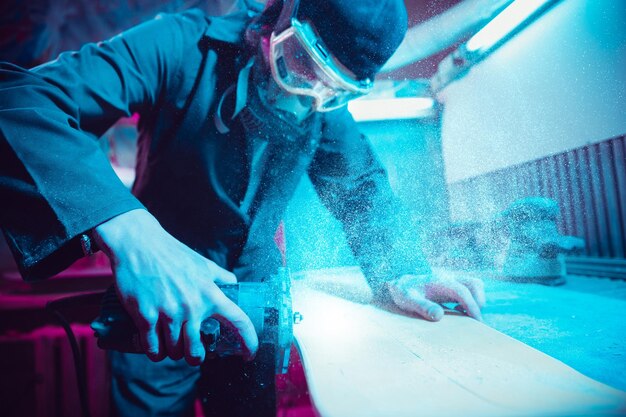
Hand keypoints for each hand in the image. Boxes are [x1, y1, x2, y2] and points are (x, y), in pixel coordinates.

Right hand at [93, 209, 258, 364]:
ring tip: (169, 342)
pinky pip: (153, 348)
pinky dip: (154, 351)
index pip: (238, 321)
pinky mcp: (145, 316)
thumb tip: (234, 284)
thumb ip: (220, 277)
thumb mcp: (203, 264)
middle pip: (196, 352)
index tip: (250, 354)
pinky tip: (154, 344)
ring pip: (174, 352)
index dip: (249, 341)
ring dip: (172, 351)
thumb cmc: (172, 254)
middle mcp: (192, 306)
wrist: (138, 244)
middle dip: (194, 357)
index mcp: (210, 294)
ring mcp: (168, 313)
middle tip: (190, 351)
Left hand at [385, 273, 484, 320]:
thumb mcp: (407, 299)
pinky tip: (457, 309)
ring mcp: (449, 278)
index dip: (472, 306)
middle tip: (474, 319)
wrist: (396, 275)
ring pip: (472, 283)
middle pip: (474, 283)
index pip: (462, 291)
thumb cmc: (401, 289)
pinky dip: (468, 297)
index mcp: (440, 281)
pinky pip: (466, 287)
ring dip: (475, 298)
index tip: (477, 321)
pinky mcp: (449, 282)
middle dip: (479, 301)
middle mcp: (448, 277)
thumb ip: (422, 307)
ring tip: (466, 314)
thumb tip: (439, 316)